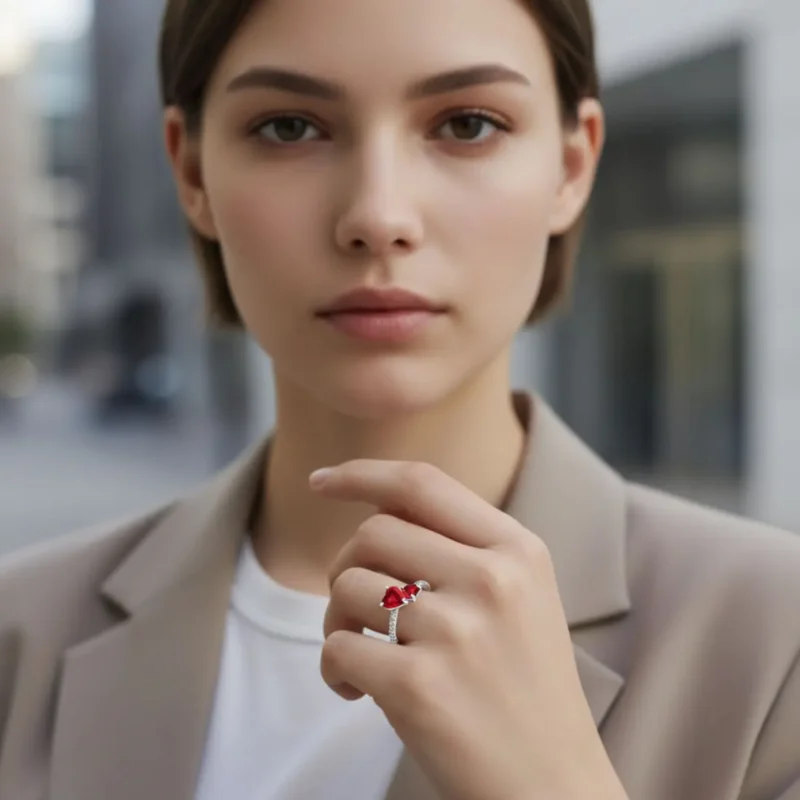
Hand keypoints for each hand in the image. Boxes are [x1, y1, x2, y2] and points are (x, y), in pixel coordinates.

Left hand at [312, 460, 626, 799]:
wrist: (553, 787)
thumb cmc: (525, 688)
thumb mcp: (521, 597)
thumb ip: (463, 548)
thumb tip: (376, 513)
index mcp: (518, 550)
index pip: (421, 484)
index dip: (362, 474)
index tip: (321, 481)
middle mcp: (491, 579)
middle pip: (373, 532)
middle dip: (347, 566)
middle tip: (356, 610)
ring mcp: (456, 631)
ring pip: (348, 585)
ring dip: (336, 619)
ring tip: (361, 655)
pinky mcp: (419, 685)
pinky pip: (336, 647)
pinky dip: (333, 669)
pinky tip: (357, 692)